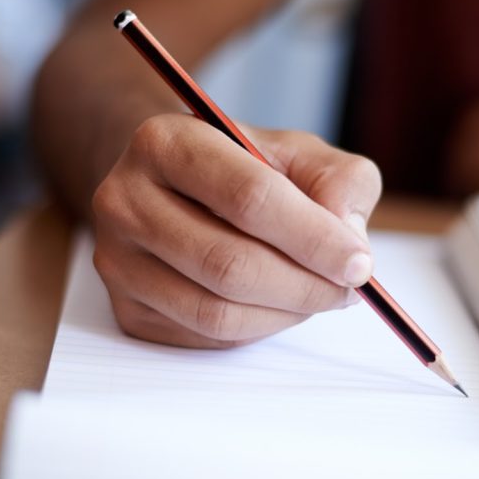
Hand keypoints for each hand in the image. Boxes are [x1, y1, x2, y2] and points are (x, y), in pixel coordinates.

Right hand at [92, 113, 381, 347]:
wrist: (176, 185)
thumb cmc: (244, 167)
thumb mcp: (299, 153)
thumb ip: (339, 181)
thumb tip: (348, 238)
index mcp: (166, 142)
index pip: (248, 197)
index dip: (313, 238)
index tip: (360, 263)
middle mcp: (125, 198)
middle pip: (229, 263)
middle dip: (305, 285)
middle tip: (350, 288)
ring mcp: (118, 259)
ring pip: (216, 311)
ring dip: (286, 313)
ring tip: (320, 294)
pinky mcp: (126, 308)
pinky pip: (205, 336)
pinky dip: (258, 327)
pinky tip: (279, 303)